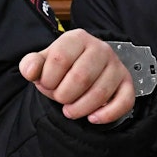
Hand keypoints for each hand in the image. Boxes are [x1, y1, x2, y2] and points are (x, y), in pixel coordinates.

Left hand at [19, 29, 135, 123]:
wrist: (83, 68)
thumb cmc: (62, 67)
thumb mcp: (43, 62)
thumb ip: (31, 64)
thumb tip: (30, 71)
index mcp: (77, 38)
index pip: (60, 58)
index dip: (48, 79)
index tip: (46, 84)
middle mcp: (100, 48)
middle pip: (81, 77)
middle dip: (64, 96)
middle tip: (59, 98)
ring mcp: (116, 65)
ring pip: (101, 93)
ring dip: (81, 109)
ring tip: (70, 111)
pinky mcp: (126, 83)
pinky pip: (124, 101)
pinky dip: (107, 115)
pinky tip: (92, 118)